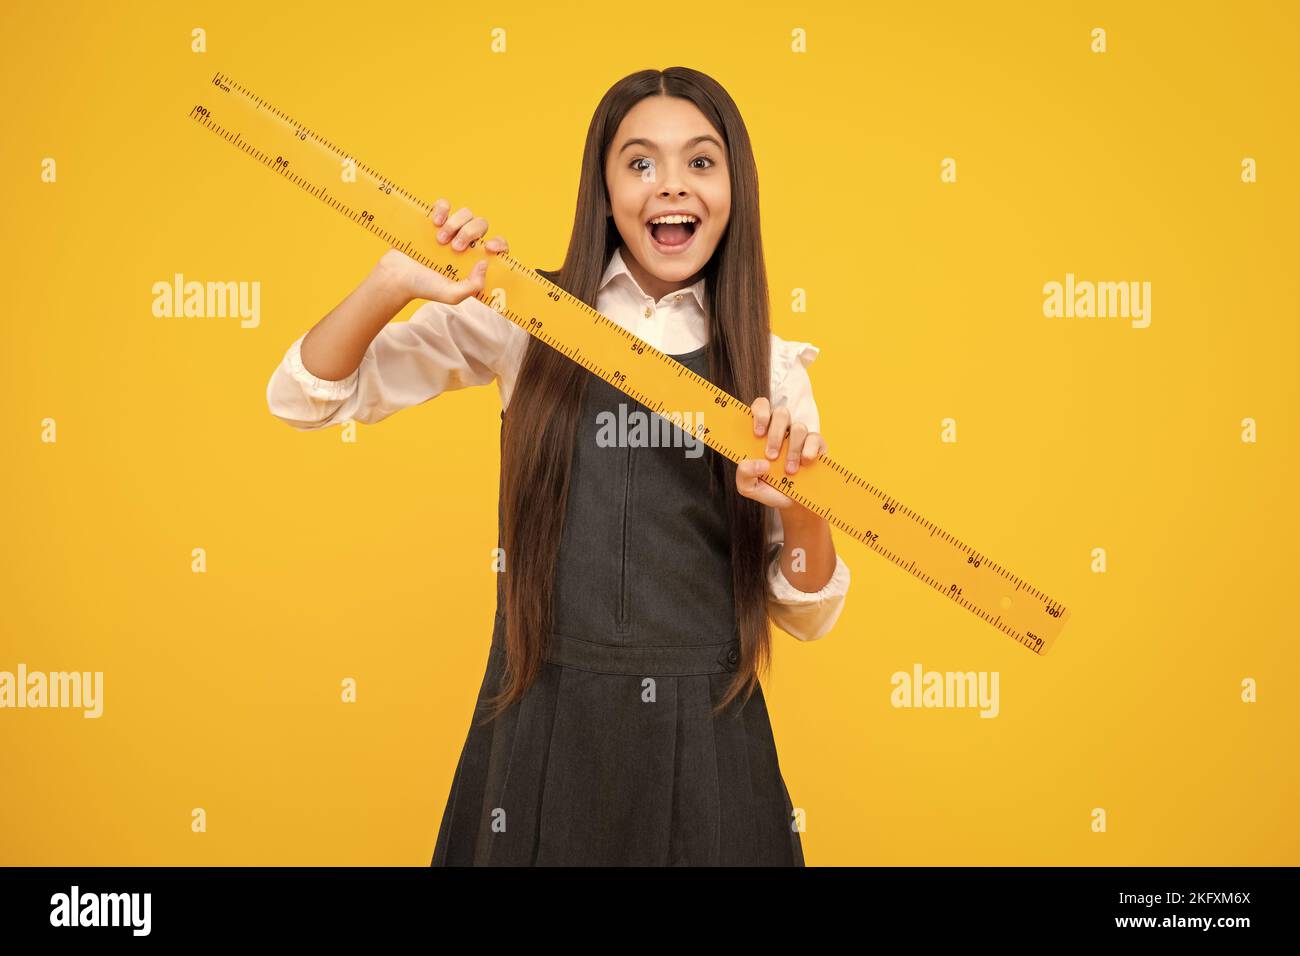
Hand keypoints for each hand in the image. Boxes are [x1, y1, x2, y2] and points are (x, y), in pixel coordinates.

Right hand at [377, 198, 509, 303]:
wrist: (397, 276)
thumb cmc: (426, 287)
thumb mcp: (453, 295)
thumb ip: (473, 286)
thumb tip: (485, 263)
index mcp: (474, 258)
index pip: (498, 246)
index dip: (500, 244)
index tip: (490, 247)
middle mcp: (466, 242)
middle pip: (481, 225)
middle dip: (470, 233)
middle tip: (455, 248)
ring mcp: (450, 229)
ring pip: (466, 213)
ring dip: (455, 224)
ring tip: (440, 240)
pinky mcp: (433, 219)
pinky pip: (445, 204)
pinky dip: (442, 209)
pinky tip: (435, 222)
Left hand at [735, 396, 826, 511]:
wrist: (796, 503)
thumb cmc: (771, 489)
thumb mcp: (750, 487)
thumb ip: (744, 475)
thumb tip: (759, 463)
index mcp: (763, 432)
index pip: (761, 407)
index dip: (760, 413)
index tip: (758, 433)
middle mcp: (782, 429)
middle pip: (781, 413)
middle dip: (775, 434)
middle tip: (771, 456)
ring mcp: (800, 435)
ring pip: (798, 427)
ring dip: (791, 449)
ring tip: (789, 470)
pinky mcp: (817, 444)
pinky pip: (814, 438)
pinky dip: (808, 450)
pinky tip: (805, 462)